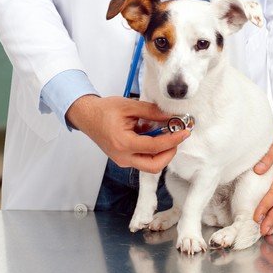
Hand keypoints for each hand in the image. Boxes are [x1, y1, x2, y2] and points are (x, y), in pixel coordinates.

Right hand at [66, 95, 189, 173]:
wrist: (87, 116)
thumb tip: (171, 116)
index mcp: (123, 143)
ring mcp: (122, 161)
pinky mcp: (123, 159)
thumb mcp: (129, 106)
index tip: (185, 132)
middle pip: (154, 166)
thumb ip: (151, 112)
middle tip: (177, 137)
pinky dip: (152, 150)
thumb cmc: (105, 110)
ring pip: (149, 165)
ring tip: (165, 133)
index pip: (155, 147)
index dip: (173, 140)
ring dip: (162, 152)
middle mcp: (123, 157)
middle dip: (170, 153)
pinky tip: (153, 135)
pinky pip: (143, 160)